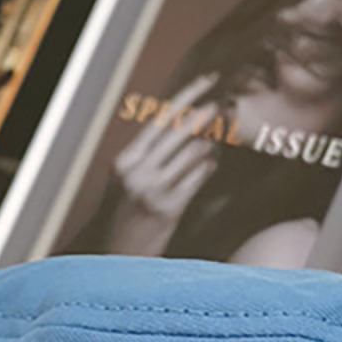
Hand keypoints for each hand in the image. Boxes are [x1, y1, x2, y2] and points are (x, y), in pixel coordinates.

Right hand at [104, 74, 219, 256]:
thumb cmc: (129, 219)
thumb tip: (190, 131)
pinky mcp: (168, 208)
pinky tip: (211, 164)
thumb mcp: (131, 183)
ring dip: (209, 144)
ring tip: (217, 140)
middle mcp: (135, 171)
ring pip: (191, 152)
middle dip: (204, 113)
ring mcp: (151, 189)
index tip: (206, 81)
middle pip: (177, 130)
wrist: (118, 259)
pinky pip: (197, 178)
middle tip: (223, 103)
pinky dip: (208, 167)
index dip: (186, 96)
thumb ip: (152, 158)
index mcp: (125, 161)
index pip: (159, 119)